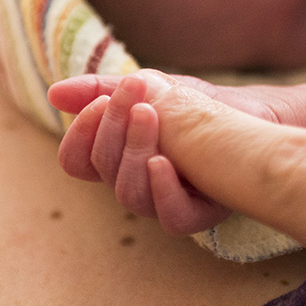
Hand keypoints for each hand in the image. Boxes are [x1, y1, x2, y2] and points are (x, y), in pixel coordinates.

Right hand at [50, 71, 232, 233]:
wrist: (252, 111)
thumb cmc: (194, 104)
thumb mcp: (148, 87)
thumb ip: (102, 90)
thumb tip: (54, 94)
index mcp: (115, 158)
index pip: (76, 161)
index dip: (78, 136)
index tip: (97, 102)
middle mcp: (136, 183)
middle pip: (103, 169)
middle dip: (112, 126)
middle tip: (132, 90)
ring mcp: (167, 201)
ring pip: (130, 194)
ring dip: (134, 150)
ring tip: (149, 112)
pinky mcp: (202, 213)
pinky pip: (172, 218)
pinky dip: (163, 190)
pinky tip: (164, 161)